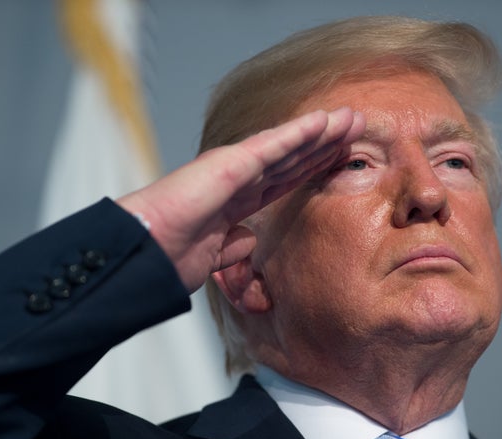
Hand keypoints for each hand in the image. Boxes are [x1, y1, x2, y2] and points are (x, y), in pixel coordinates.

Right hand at [117, 107, 365, 291]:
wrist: (145, 254)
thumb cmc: (170, 256)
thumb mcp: (215, 257)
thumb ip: (233, 245)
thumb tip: (248, 240)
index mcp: (238, 201)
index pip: (285, 179)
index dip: (314, 166)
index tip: (340, 157)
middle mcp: (239, 179)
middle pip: (294, 158)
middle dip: (326, 144)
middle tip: (356, 128)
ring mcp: (235, 168)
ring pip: (289, 146)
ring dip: (322, 132)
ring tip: (352, 119)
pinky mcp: (230, 164)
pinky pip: (273, 146)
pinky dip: (300, 133)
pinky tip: (324, 122)